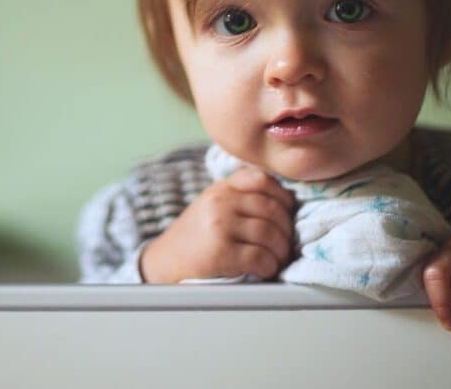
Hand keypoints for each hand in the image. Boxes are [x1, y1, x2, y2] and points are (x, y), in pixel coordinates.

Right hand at [139, 166, 296, 282]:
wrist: (162, 264)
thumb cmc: (192, 238)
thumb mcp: (210, 205)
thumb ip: (238, 196)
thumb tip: (283, 200)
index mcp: (220, 188)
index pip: (261, 179)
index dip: (282, 197)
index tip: (287, 213)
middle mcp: (220, 202)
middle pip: (272, 209)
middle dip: (286, 230)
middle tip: (287, 244)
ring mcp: (220, 226)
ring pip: (270, 233)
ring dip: (280, 251)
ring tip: (277, 259)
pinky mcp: (221, 253)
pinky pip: (260, 257)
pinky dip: (269, 266)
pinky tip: (265, 270)